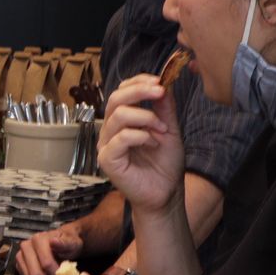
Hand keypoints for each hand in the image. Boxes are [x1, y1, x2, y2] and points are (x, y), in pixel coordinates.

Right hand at [14, 224, 83, 274]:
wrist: (63, 243)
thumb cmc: (68, 244)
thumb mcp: (71, 242)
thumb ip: (64, 243)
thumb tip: (53, 241)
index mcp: (38, 240)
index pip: (46, 264)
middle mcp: (26, 246)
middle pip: (35, 273)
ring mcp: (21, 256)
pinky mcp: (19, 265)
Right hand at [100, 76, 185, 213]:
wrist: (166, 193)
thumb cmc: (164, 164)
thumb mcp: (169, 129)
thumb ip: (164, 108)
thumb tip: (163, 83)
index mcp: (121, 121)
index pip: (121, 92)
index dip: (138, 82)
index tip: (160, 81)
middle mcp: (110, 130)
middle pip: (115, 98)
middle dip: (140, 91)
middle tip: (161, 92)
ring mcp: (106, 145)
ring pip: (119, 115)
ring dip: (147, 117)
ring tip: (162, 130)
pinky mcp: (107, 159)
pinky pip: (122, 137)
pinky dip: (142, 136)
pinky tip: (154, 144)